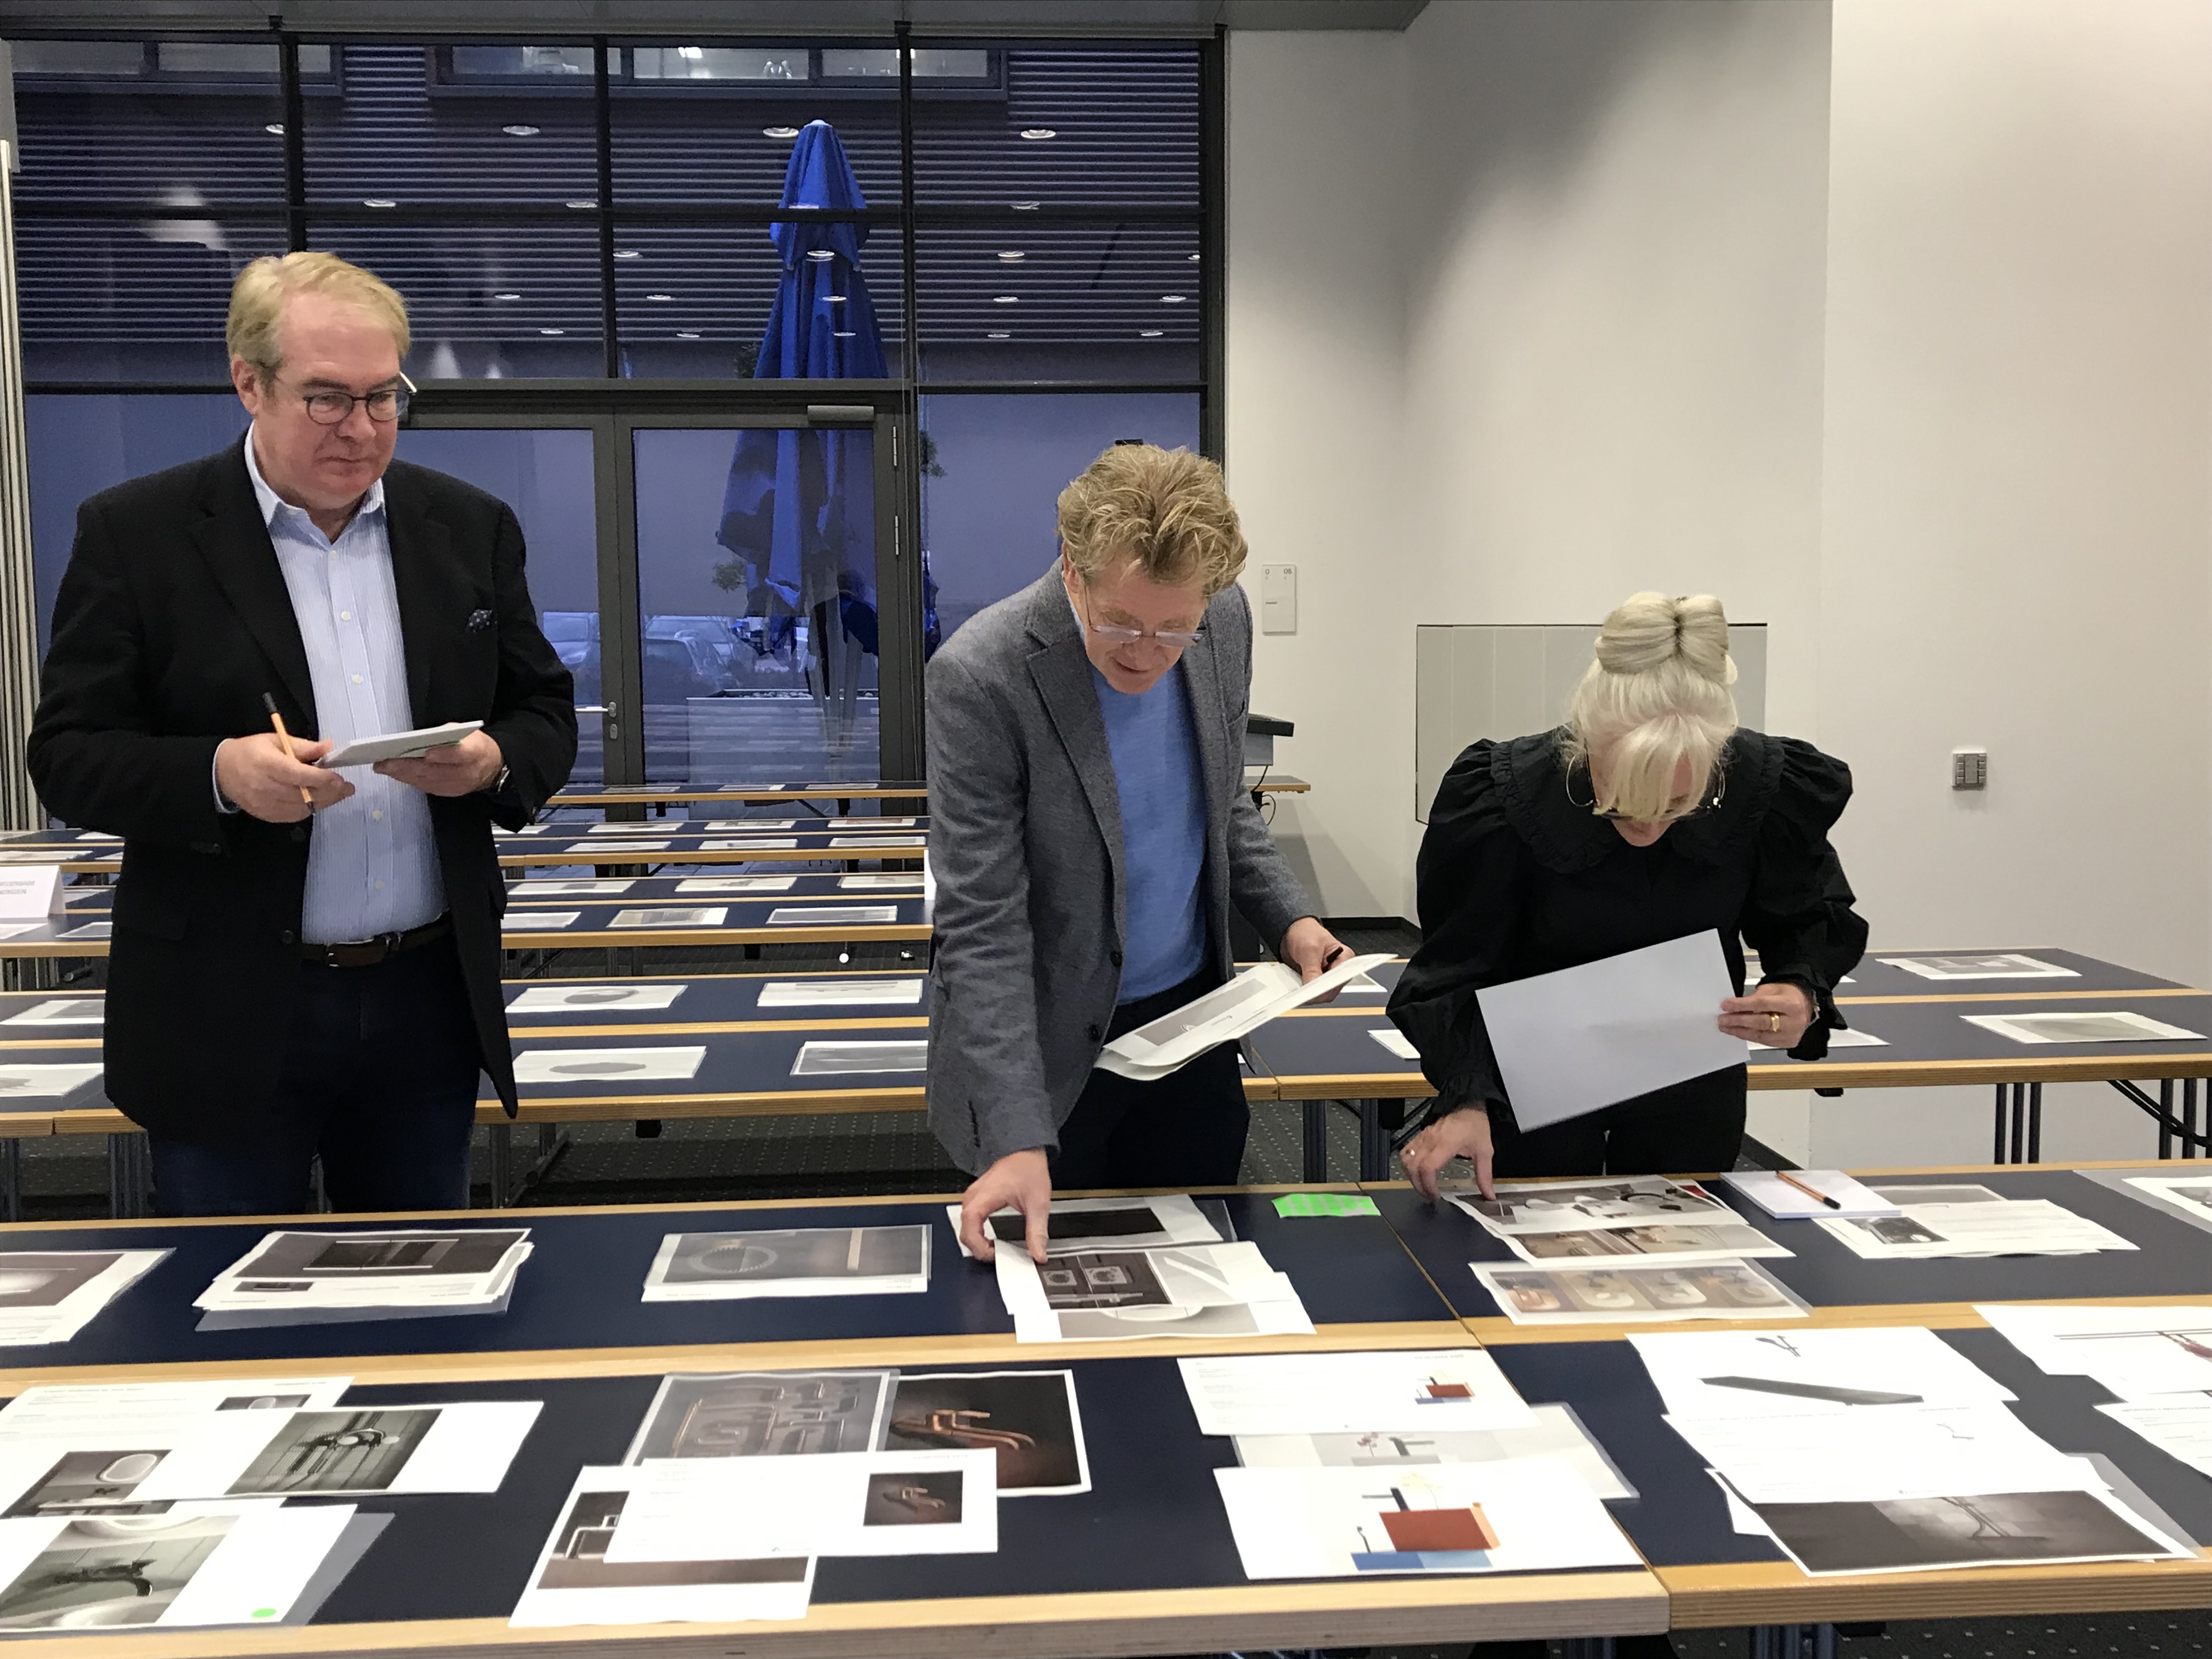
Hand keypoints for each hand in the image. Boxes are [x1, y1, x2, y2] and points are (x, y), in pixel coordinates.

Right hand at [215, 733, 352, 823]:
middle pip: (304, 794)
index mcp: (267, 764)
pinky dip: (310, 808)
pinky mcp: (266, 815)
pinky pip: (295, 816)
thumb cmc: (250, 752)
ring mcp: (265, 804)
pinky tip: (319, 800)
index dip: (323, 778)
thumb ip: (303, 746)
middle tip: (346, 788)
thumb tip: (328, 748)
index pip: (299, 775)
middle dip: (330, 792)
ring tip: (337, 793)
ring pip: (303, 808)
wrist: (222, 771)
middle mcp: (265, 786)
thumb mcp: (275, 740)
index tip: (339, 777)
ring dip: (324, 801)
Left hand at [375, 730, 503, 796]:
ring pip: (426, 781)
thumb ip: (445, 734)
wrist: (491, 767)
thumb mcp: (466, 731)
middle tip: (384, 763)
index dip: (443, 754)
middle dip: (406, 766)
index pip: (459, 754)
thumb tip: (420, 739)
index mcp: (474, 752)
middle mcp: (466, 772)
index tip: (426, 752)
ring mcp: (457, 785)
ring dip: (402, 774)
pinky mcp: (449, 792)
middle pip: (434, 771)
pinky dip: (410, 780)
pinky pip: (426, 787)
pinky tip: (397, 774)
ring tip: (383, 767)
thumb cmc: (476, 746)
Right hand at [958, 1148, 1051, 1263]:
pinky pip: (971, 1222)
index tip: (998, 1256)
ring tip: (998, 1249)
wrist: (1025, 1151)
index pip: (969, 1232)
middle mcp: (973, 1198)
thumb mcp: (1037, 1203)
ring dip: (979, 1243)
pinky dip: (979, 1234)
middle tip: (1000, 1256)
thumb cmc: (1027, 1169)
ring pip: (966, 1230)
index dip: (981, 1249)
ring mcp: (973, 1198)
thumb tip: (1038, 1253)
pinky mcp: (977, 1199)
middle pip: (965, 1234)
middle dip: (980, 1250)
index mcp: (982, 1198)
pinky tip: (993, 1239)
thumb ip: (1037, 1231)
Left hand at [1281, 916, 1349, 1002]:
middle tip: (1304, 992)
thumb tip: (1312, 985)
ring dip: (1309, 993)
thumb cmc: (1306, 932)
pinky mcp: (1316, 982)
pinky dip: (1303, 992)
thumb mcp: (1309, 948)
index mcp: (1345, 958)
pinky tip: (1297, 987)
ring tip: (1299, 987)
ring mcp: (1327, 977)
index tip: (1315, 990)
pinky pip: (1311, 993)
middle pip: (1332, 990)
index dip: (1329, 986)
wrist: (1292, 932)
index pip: (1341, 978)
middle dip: (1317, 992)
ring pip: (1321, 994)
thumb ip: (1312, 968)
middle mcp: (1338, 970)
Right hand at [1401, 1105, 1495, 1201]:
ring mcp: (1423, 1137)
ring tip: (1422, 1185)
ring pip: (1406, 1160)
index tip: (1436, 1196)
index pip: (1427, 1167)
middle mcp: (1430, 1140)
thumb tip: (1488, 1194)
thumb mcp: (1484, 1151)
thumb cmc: (1475, 1124)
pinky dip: (1407, 1164)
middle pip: (1413, 1167)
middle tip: (1430, 1196)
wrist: (1467, 1104)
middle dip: (1419, 1186)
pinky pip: (1406, 1151)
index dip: (1428, 1185)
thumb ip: (1484, 1175)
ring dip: (1411, 1176)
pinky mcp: (1419, 1136)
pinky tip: (1417, 1171)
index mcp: (1446, 1144)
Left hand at [1720, 982, 1816, 1047]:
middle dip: (1738, 1021)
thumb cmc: (1787, 995)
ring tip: (1725, 1027)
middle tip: (1722, 1019)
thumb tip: (1733, 1007)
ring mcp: (1792, 1035)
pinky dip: (1749, 1036)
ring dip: (1740, 1031)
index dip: (1742, 1005)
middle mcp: (1794, 1021)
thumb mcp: (1772, 989)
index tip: (1726, 1005)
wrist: (1804, 1004)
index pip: (1762, 1004)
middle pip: (1761, 1022)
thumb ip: (1754, 998)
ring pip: (1760, 1035)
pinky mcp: (1787, 1043)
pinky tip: (1737, 1032)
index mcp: (1792, 1004)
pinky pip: (1764, 1041)